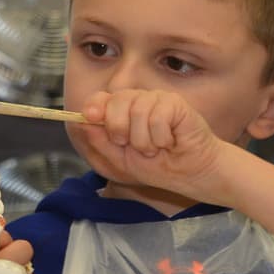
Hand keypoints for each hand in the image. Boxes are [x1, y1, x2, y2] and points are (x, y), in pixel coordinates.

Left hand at [74, 89, 226, 198]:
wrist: (191, 175)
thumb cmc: (159, 167)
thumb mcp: (121, 161)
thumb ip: (101, 142)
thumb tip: (81, 122)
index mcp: (122, 112)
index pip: (100, 98)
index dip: (94, 106)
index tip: (90, 116)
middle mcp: (138, 101)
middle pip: (115, 101)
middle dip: (120, 130)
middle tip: (137, 147)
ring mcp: (156, 99)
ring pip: (136, 111)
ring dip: (144, 140)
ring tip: (156, 148)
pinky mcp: (175, 103)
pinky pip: (157, 117)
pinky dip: (161, 138)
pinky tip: (169, 142)